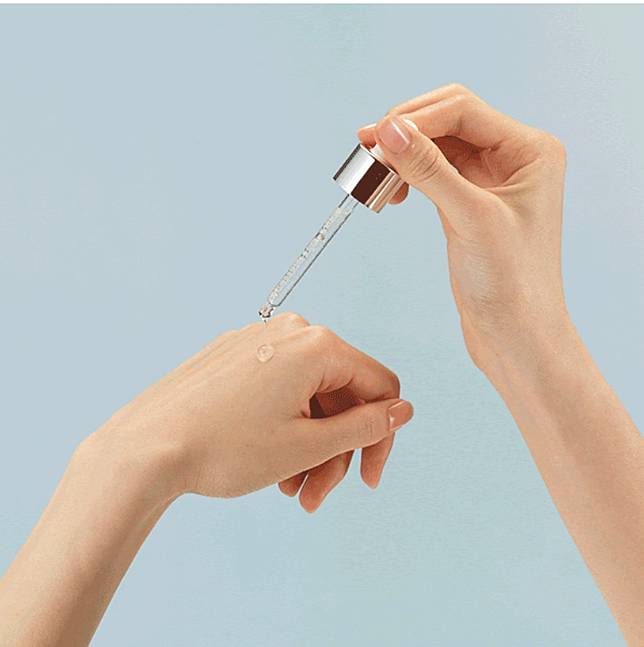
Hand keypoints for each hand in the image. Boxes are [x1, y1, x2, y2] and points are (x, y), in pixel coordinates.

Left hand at [92, 313, 412, 504]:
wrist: (145, 448)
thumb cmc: (224, 448)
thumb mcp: (307, 445)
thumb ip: (364, 426)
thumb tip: (402, 409)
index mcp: (317, 346)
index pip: (379, 387)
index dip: (381, 436)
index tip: (368, 478)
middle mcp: (290, 332)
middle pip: (341, 394)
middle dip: (336, 450)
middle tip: (316, 495)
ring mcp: (258, 341)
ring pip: (309, 395)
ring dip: (310, 445)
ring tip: (291, 488)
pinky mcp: (234, 355)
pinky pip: (278, 388)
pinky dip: (284, 426)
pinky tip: (270, 462)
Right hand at [358, 84, 569, 373]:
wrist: (515, 335)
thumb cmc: (511, 283)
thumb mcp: (469, 218)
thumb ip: (428, 168)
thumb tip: (389, 128)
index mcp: (529, 150)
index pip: (461, 111)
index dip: (414, 119)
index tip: (373, 138)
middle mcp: (513, 157)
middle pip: (447, 120)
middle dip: (405, 132)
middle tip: (368, 151)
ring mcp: (490, 178)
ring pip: (436, 145)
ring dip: (403, 155)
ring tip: (375, 177)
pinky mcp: (469, 201)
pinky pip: (433, 172)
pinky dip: (408, 175)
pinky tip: (393, 192)